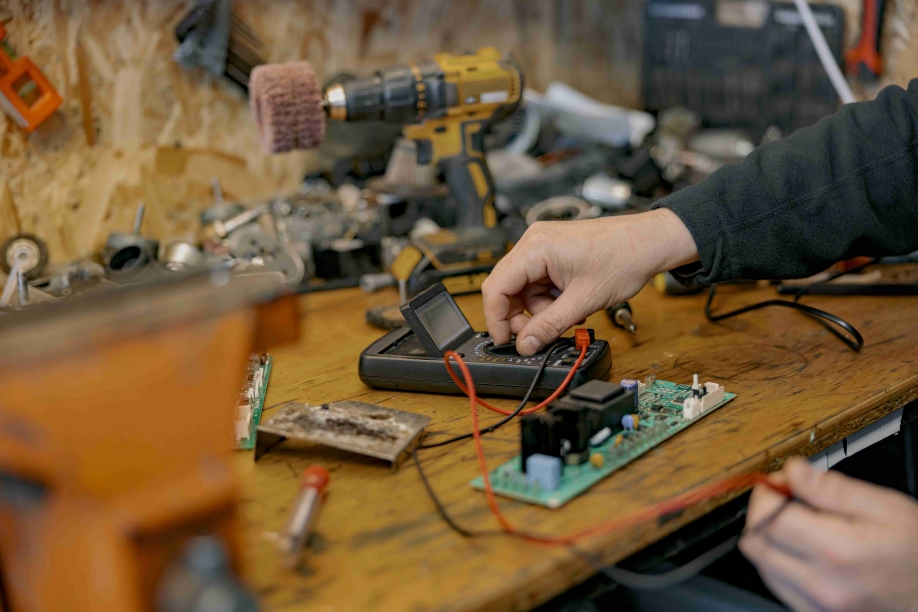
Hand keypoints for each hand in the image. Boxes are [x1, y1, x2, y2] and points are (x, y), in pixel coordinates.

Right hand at [481, 208, 698, 354]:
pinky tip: (570, 303)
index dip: (497, 319)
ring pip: (523, 288)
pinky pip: (538, 281)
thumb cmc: (624, 257)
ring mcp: (543, 245)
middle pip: (507, 287)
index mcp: (535, 247)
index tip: (505, 342)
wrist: (651, 242)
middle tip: (538, 335)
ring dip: (539, 309)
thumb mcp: (583, 301)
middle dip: (520, 316)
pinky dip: (549, 298)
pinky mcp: (553, 251)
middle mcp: (534, 241)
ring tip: (568, 314)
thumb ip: (549, 325)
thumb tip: (526, 345)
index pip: (496, 286)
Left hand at [740, 456, 917, 611]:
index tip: (779, 483)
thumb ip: (833, 488)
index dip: (766, 493)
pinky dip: (781, 564)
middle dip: (762, 514)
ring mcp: (817, 605)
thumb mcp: (887, 508)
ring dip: (770, 540)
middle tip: (786, 500)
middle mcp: (823, 584)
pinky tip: (807, 552)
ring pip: (762, 565)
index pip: (767, 518)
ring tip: (802, 527)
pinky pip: (778, 585)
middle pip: (755, 543)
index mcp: (838, 552)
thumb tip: (793, 471)